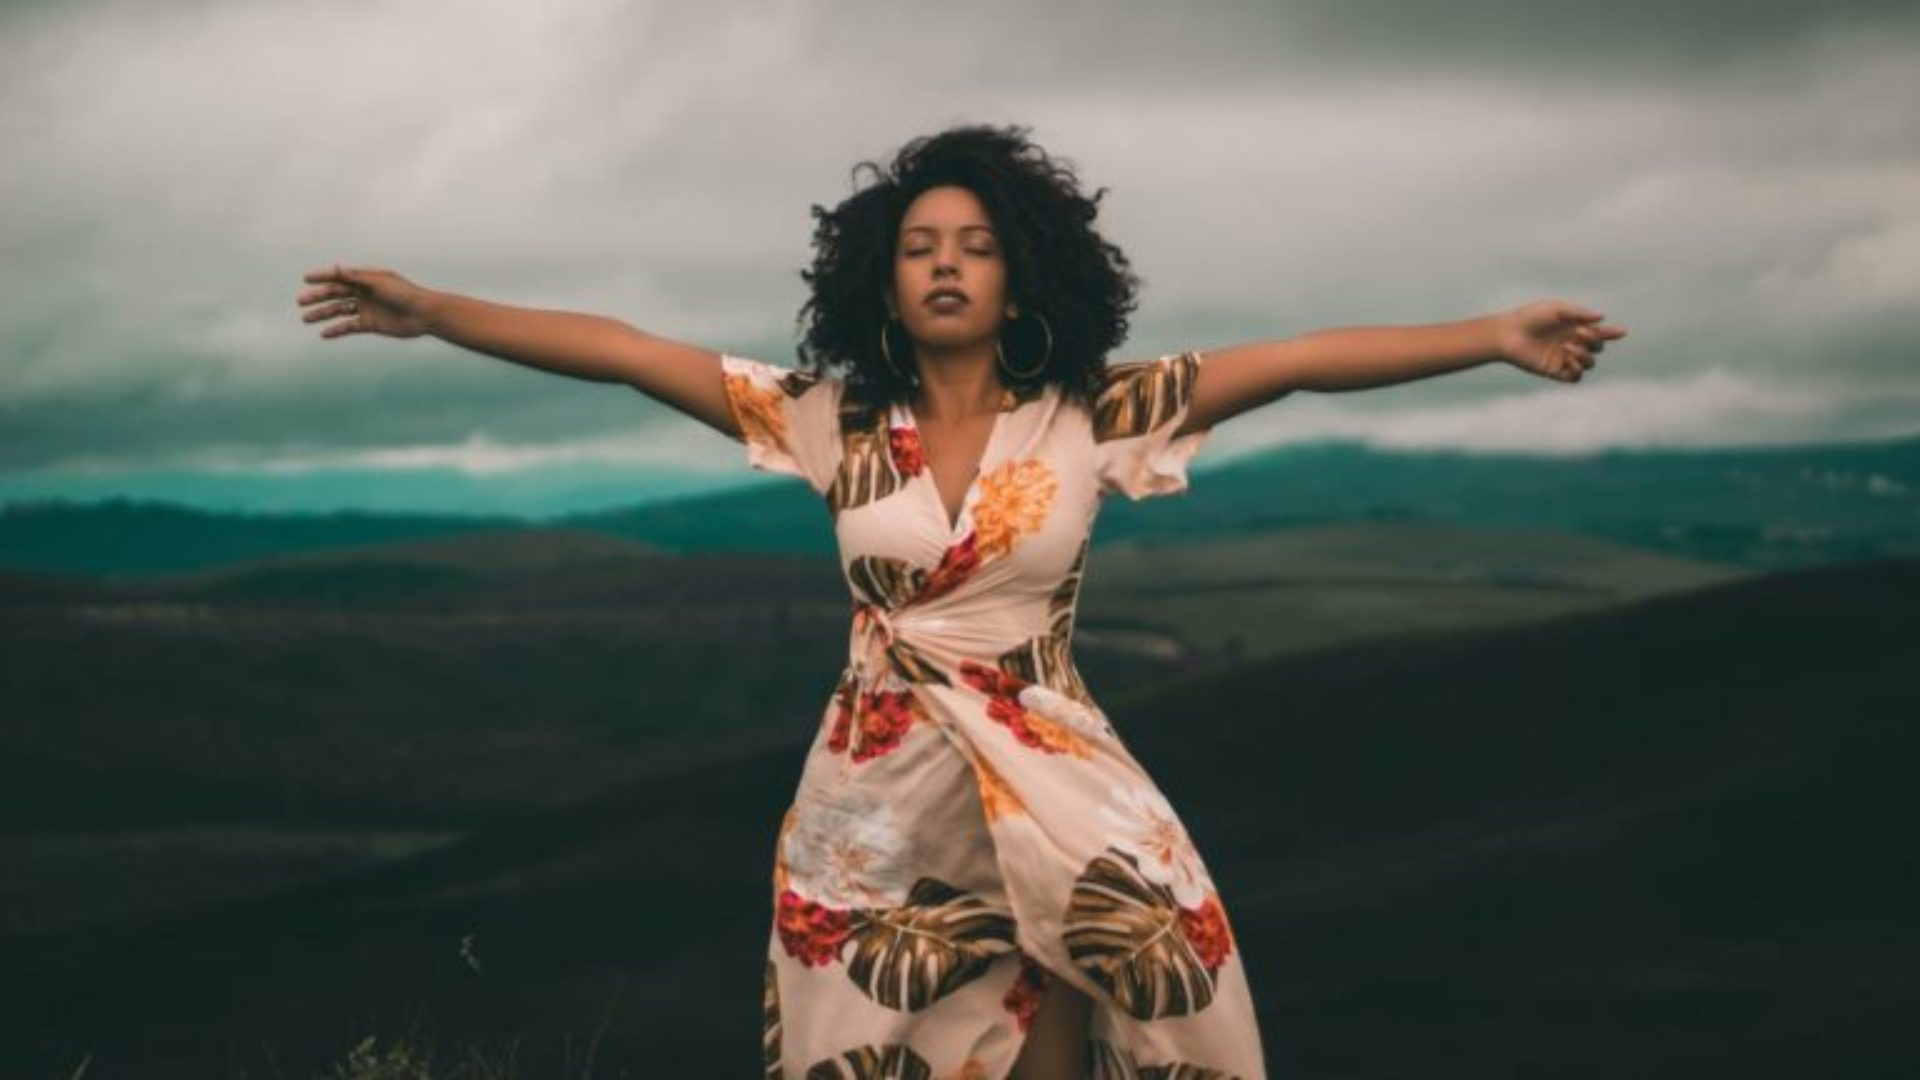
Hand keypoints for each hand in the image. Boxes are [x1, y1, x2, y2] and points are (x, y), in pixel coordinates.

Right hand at [297, 263, 433, 339]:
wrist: (424, 314)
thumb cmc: (405, 293)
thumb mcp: (379, 282)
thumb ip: (356, 276)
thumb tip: (335, 267)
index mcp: (366, 278)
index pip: (339, 276)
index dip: (322, 277)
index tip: (306, 279)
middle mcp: (364, 292)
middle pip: (336, 294)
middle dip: (318, 297)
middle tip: (301, 301)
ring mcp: (366, 308)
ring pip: (339, 311)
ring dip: (323, 314)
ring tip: (306, 318)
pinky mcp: (371, 324)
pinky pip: (349, 327)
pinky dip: (337, 330)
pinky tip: (324, 333)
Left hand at [1494, 299, 1626, 383]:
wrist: (1508, 334)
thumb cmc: (1530, 317)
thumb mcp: (1556, 309)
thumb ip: (1579, 313)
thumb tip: (1601, 317)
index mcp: (1575, 328)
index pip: (1600, 333)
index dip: (1612, 333)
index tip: (1622, 332)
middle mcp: (1572, 344)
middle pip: (1597, 348)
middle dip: (1593, 340)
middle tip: (1577, 333)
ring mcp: (1564, 359)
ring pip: (1590, 363)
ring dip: (1585, 355)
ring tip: (1568, 347)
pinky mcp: (1555, 371)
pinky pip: (1576, 377)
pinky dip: (1577, 369)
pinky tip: (1568, 359)